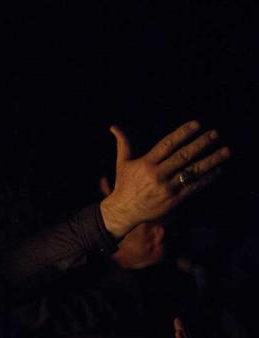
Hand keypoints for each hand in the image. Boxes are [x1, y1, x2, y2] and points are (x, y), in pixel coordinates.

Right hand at [99, 121, 230, 237]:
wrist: (124, 211)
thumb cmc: (124, 184)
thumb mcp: (122, 163)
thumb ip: (123, 143)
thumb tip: (114, 126)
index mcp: (146, 163)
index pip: (167, 144)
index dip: (182, 133)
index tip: (197, 124)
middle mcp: (157, 175)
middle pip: (183, 156)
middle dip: (201, 144)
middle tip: (215, 134)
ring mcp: (167, 188)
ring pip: (192, 171)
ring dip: (211, 160)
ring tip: (226, 151)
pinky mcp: (174, 200)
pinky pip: (194, 187)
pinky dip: (208, 178)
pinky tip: (219, 169)